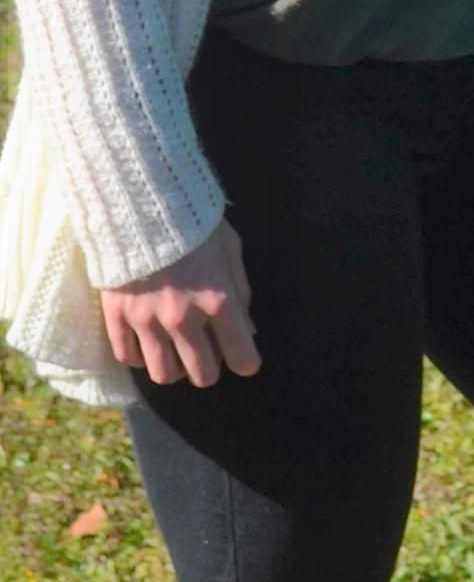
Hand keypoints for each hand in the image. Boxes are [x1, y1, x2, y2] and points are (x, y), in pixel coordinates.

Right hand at [102, 220, 258, 387]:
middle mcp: (184, 319)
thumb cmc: (195, 226)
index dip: (247, 363)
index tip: (245, 362)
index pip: (241, 355)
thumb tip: (248, 330)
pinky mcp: (117, 317)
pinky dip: (141, 357)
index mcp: (219, 301)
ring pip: (163, 374)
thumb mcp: (230, 251)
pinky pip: (129, 357)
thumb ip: (240, 292)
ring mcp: (147, 321)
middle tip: (208, 358)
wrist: (142, 207)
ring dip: (175, 369)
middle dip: (209, 370)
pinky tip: (148, 344)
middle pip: (201, 374)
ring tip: (177, 354)